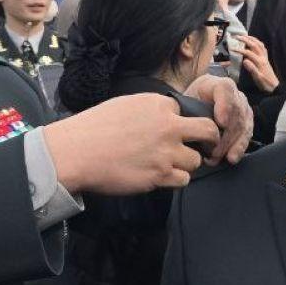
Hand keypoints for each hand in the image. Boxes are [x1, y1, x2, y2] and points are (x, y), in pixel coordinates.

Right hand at [44, 93, 219, 193]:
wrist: (76, 152)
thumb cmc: (93, 128)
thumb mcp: (125, 104)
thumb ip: (149, 110)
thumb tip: (164, 116)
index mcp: (158, 105)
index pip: (183, 111)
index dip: (178, 121)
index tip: (170, 130)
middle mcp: (168, 126)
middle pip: (208, 130)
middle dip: (209, 138)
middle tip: (204, 145)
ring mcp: (166, 152)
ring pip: (196, 160)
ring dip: (186, 163)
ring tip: (168, 165)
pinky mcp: (160, 175)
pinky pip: (184, 180)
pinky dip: (176, 179)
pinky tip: (161, 176)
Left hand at [183, 73, 252, 164]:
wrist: (190, 111)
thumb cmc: (183, 108)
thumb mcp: (180, 104)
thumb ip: (185, 110)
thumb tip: (189, 126)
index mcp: (213, 84)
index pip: (225, 89)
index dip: (225, 105)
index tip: (221, 123)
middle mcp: (232, 92)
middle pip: (236, 111)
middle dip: (226, 134)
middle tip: (214, 151)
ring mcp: (242, 106)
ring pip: (243, 123)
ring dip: (231, 143)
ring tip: (219, 157)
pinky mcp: (246, 120)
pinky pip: (247, 133)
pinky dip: (239, 147)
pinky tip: (232, 158)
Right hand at [237, 34, 278, 92]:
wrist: (274, 87)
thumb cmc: (265, 84)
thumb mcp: (257, 78)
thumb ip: (252, 69)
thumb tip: (245, 60)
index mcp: (260, 62)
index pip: (248, 53)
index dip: (240, 50)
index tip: (232, 49)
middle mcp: (263, 58)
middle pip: (254, 45)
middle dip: (245, 39)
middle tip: (237, 37)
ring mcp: (265, 57)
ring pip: (259, 44)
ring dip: (252, 39)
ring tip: (245, 36)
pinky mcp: (266, 59)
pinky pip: (262, 48)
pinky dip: (258, 43)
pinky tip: (254, 42)